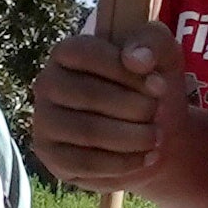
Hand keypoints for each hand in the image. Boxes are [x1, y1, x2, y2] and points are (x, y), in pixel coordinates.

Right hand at [29, 25, 191, 189]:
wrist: (152, 129)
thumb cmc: (150, 85)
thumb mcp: (162, 55)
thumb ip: (153, 43)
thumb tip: (136, 59)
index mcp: (67, 51)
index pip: (85, 54)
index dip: (126, 71)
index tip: (160, 86)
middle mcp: (47, 84)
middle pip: (87, 94)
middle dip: (134, 107)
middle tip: (159, 113)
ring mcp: (45, 121)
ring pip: (87, 131)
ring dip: (132, 137)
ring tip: (157, 136)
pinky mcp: (53, 156)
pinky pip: (85, 163)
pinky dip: (123, 162)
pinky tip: (146, 157)